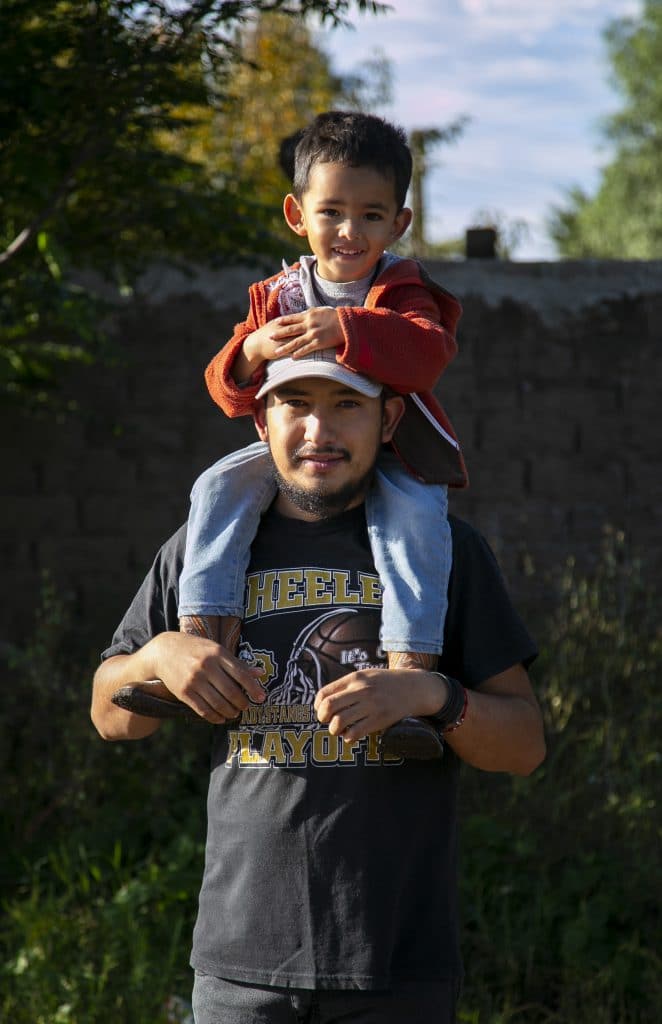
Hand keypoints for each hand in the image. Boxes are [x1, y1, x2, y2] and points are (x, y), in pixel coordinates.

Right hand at [146, 631, 265, 724]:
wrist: (164, 651)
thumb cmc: (196, 649)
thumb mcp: (217, 649)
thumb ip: (238, 663)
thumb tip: (260, 673)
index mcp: (218, 653)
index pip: (241, 674)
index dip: (254, 688)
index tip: (261, 697)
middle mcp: (206, 666)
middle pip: (231, 692)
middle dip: (242, 703)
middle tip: (246, 706)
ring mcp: (194, 680)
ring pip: (219, 704)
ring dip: (230, 712)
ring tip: (234, 712)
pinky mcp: (184, 692)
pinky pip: (203, 710)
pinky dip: (215, 718)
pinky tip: (221, 718)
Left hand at [270, 306, 342, 357]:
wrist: (346, 323)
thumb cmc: (335, 316)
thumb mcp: (321, 311)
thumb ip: (311, 313)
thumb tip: (304, 313)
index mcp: (309, 315)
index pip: (292, 318)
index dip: (283, 321)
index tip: (274, 323)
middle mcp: (308, 324)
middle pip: (290, 330)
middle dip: (279, 334)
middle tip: (269, 337)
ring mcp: (313, 334)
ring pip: (295, 342)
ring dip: (285, 347)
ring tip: (276, 352)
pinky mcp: (319, 343)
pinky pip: (306, 349)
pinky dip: (298, 353)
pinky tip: (292, 357)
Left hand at [314, 669, 447, 741]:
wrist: (413, 687)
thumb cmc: (385, 683)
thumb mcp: (365, 676)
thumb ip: (346, 686)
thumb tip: (324, 702)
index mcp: (355, 679)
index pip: (325, 693)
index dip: (318, 706)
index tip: (322, 711)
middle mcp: (361, 691)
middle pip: (328, 707)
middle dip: (323, 718)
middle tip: (327, 721)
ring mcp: (371, 706)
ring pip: (339, 722)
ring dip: (334, 730)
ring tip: (339, 729)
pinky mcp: (380, 720)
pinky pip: (355, 733)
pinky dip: (348, 738)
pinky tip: (351, 735)